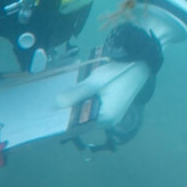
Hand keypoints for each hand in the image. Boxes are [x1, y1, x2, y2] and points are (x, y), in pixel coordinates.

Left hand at [58, 0, 186, 135]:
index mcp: (106, 118)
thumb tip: (57, 103)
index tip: (47, 118)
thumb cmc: (119, 71)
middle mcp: (109, 120)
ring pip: (86, 113)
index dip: (63, 122)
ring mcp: (110, 113)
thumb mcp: (96, 81)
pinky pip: (92, 107)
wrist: (139, 60)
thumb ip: (77, 93)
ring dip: (73, 107)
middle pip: (82, 120)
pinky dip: (82, 103)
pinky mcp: (110, 105)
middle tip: (47, 108)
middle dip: (66, 114)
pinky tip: (70, 96)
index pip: (79, 125)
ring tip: (55, 102)